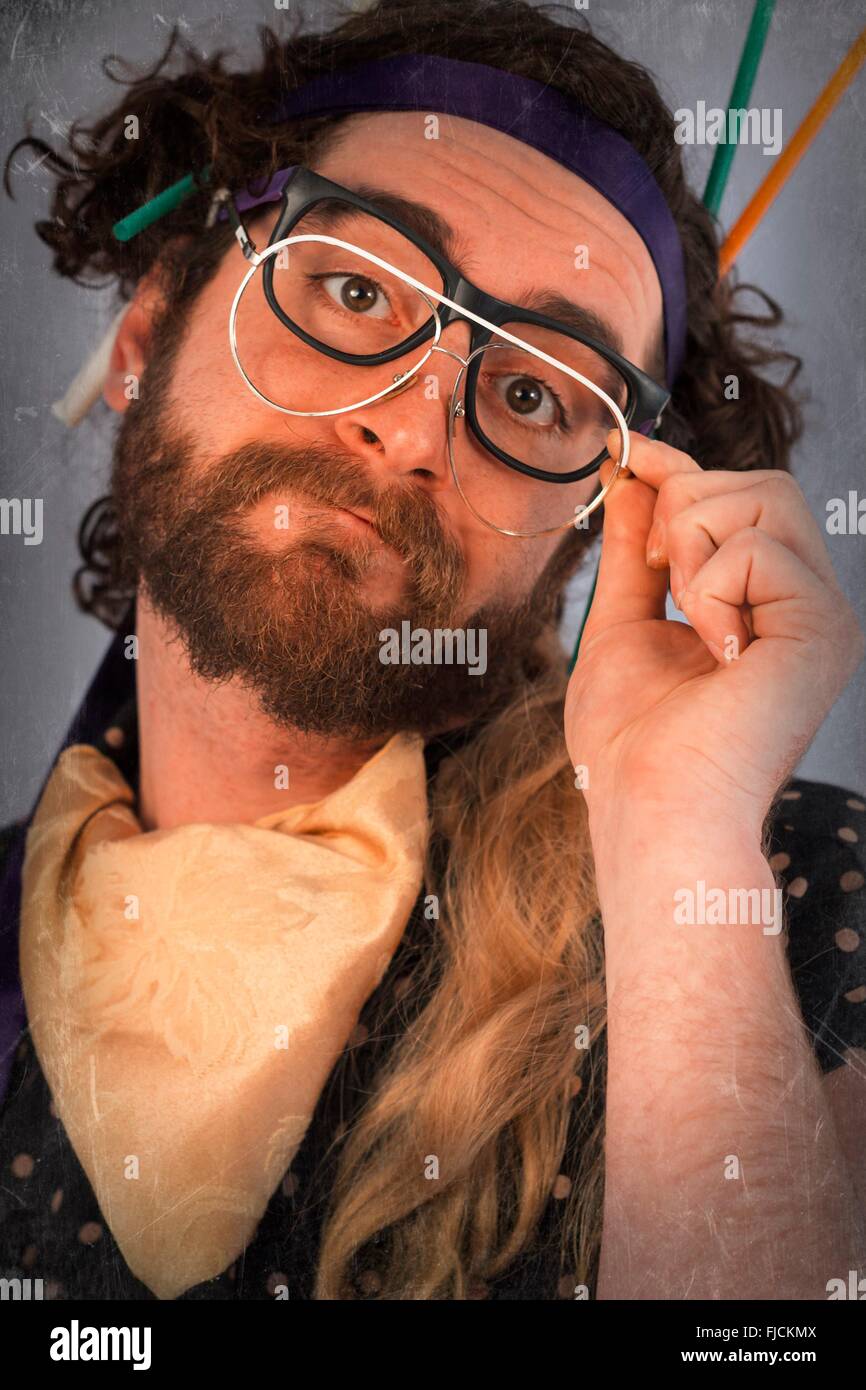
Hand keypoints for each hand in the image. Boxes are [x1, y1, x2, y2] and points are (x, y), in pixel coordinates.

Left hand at [565, 431, 864, 845]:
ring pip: (762, 499)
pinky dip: (710, 589)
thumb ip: (634, 551)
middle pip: (761, 484)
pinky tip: (714, 648)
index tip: (625, 452)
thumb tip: (633, 476)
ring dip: (694, 548)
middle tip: (658, 576)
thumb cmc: (633, 744)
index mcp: (767, 607)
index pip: (743, 500)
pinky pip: (760, 548)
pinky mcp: (824, 629)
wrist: (649, 809)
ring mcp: (822, 616)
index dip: (683, 467)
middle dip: (684, 509)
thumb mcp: (622, 623)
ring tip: (688, 619)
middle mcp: (806, 605)